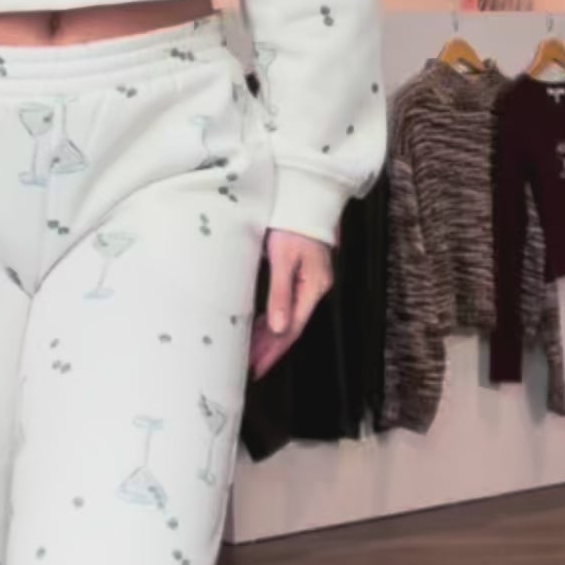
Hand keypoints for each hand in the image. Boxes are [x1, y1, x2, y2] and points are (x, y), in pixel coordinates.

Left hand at [248, 228, 333, 380]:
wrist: (306, 196)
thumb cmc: (294, 222)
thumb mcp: (284, 257)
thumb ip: (280, 293)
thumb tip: (278, 328)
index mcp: (313, 287)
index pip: (291, 329)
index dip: (274, 351)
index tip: (257, 367)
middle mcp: (314, 288)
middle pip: (290, 327)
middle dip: (270, 349)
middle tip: (250, 367)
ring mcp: (309, 282)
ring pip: (288, 317)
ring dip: (269, 336)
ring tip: (252, 353)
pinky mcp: (302, 274)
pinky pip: (287, 304)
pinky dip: (273, 319)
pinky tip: (262, 326)